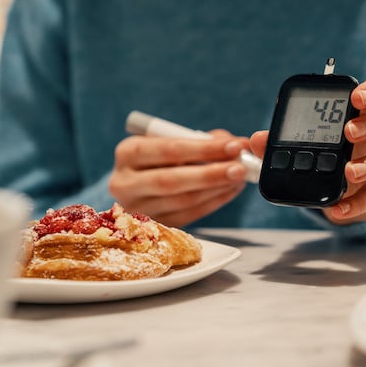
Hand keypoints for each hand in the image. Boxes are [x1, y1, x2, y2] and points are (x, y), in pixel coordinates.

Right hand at [109, 130, 249, 226]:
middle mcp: (125, 183)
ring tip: (240, 178)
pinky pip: (189, 215)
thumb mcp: (170, 140)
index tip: (234, 146)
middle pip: (171, 181)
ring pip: (183, 201)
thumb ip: (201, 139)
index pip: (168, 150)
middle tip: (240, 168)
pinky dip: (214, 202)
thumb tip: (236, 145)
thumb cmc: (159, 157)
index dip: (204, 149)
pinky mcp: (153, 226)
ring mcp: (137, 209)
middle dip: (211, 174)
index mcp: (128, 153)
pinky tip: (230, 190)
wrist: (138, 184)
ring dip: (217, 189)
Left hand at [250, 78, 365, 224]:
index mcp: (362, 112)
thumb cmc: (323, 157)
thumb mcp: (300, 147)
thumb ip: (279, 141)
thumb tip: (257, 139)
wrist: (336, 192)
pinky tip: (338, 208)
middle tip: (350, 132)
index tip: (355, 98)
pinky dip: (358, 203)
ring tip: (349, 172)